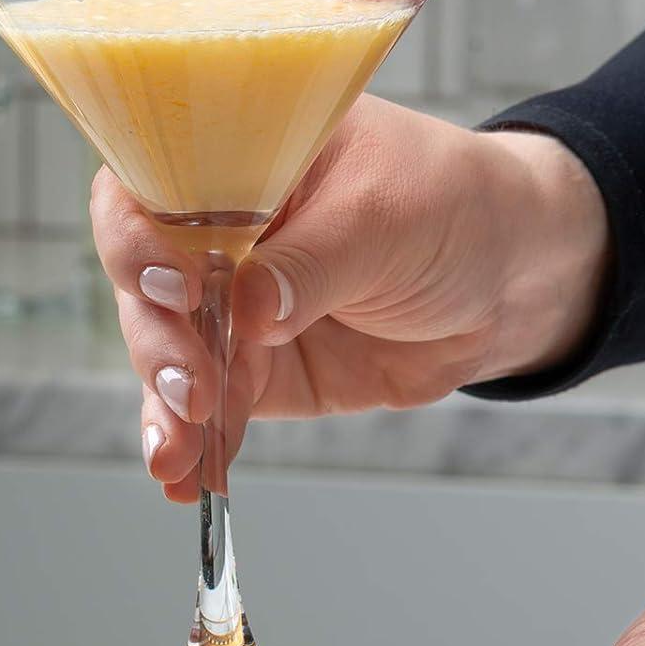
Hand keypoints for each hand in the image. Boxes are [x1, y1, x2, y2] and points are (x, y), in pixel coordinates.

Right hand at [93, 96, 611, 500]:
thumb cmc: (450, 207)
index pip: (145, 187)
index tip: (176, 286)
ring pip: (168, 359)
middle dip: (158, 343)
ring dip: (165, 409)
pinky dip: (198, 450)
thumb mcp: (387, 215)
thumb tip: (248, 313)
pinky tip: (185, 482)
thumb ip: (314, 262)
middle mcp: (216, 236)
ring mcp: (229, 310)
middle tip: (192, 388)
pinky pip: (211, 415)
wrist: (507, 281)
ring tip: (175, 454)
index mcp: (234, 163)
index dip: (137, 239)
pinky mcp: (253, 373)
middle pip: (145, 288)